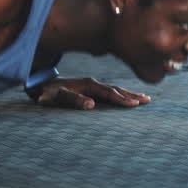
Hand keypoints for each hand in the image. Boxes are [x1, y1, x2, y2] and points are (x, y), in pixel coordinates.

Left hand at [34, 77, 150, 109]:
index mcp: (88, 84)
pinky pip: (111, 92)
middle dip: (132, 95)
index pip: (109, 92)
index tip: (135, 104)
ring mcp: (93, 85)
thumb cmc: (48, 92)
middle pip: (116, 89)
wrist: (39, 83)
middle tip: (147, 101)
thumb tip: (91, 105)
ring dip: (130, 94)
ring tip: (145, 98)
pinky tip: (129, 98)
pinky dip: (122, 94)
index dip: (122, 99)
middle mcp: (93, 83)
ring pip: (115, 89)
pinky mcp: (91, 89)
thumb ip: (73, 100)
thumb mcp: (57, 97)